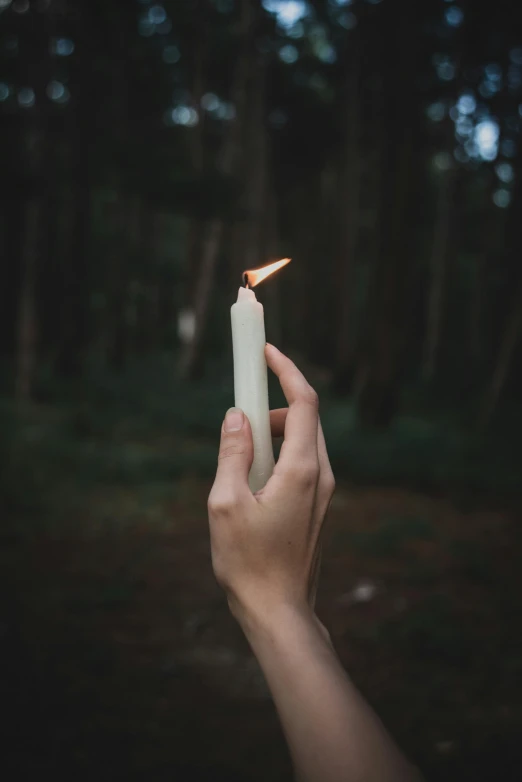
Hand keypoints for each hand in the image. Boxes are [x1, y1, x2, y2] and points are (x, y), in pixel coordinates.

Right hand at [207, 344, 334, 630]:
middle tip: (240, 412)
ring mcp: (323, 492)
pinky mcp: (317, 505)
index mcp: (303, 470)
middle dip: (274, 404)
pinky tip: (251, 481)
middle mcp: (322, 475)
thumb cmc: (248, 562)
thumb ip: (232, 452)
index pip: (305, 402)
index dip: (287, 370)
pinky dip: (278, 454)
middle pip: (305, 418)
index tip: (266, 351)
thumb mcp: (225, 503)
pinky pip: (302, 463)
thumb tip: (237, 415)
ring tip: (240, 458)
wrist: (278, 610)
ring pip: (303, 442)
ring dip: (274, 433)